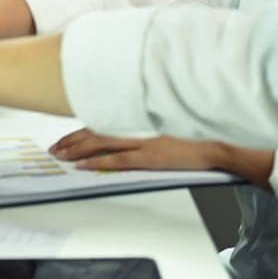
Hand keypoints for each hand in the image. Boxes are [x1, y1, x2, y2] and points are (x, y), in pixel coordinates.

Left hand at [48, 128, 273, 185]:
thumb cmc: (199, 128)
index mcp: (142, 112)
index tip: (67, 132)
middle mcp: (138, 123)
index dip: (83, 125)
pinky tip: (82, 166)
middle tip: (55, 147)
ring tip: (60, 155)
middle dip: (73, 139)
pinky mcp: (151, 156)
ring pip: (101, 143)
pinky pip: (116, 160)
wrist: (222, 139)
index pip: (104, 118)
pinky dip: (96, 162)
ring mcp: (143, 140)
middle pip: (97, 129)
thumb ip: (148, 118)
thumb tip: (128, 123)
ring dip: (77, 150)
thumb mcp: (169, 116)